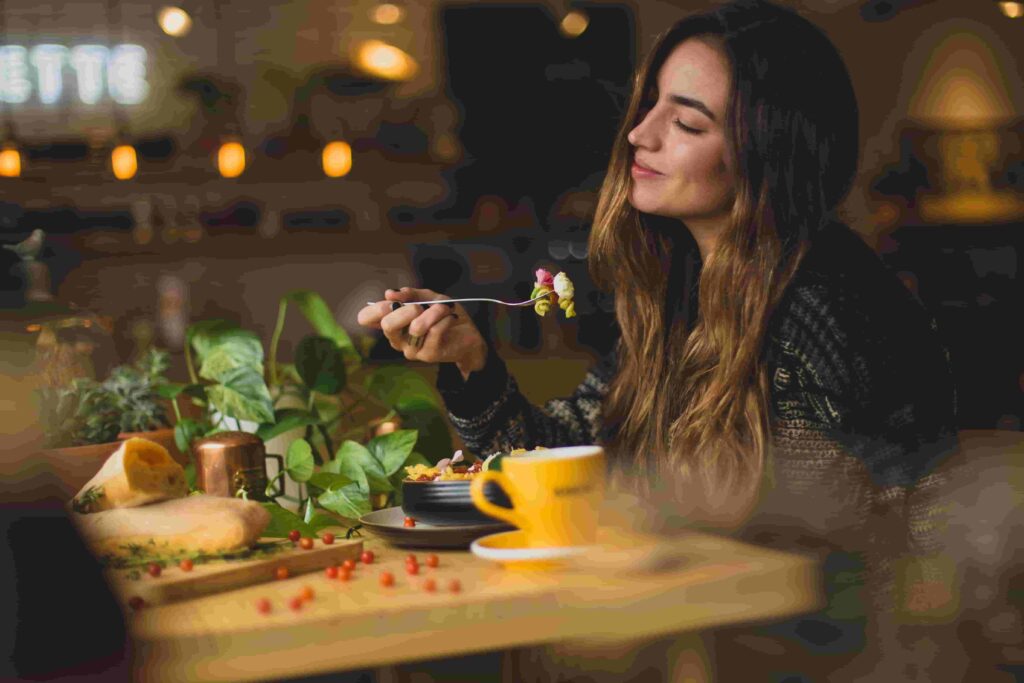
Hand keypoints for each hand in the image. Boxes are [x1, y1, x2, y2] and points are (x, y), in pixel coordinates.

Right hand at [356, 287, 486, 377]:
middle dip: (407, 309)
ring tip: (444, 309)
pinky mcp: (428, 355)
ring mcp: (411, 350)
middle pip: (388, 325)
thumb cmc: (444, 316)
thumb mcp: (428, 298)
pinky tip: (451, 318)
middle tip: (421, 306)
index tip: (393, 301)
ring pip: (416, 327)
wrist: (469, 335)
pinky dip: (446, 318)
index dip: (375, 307)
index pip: (366, 318)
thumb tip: (389, 293)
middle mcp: (397, 339)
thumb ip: (410, 294)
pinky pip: (435, 331)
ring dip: (434, 312)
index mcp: (392, 324)